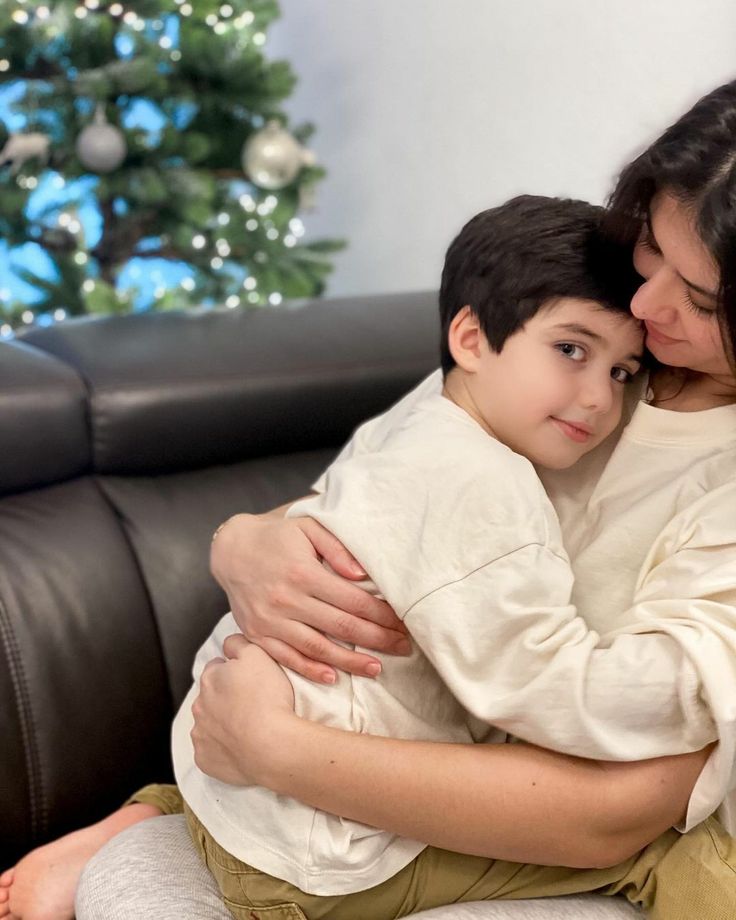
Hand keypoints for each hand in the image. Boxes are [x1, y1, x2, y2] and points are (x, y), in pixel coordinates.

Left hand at [191, 634, 294, 785]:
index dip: (234, 672)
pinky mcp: (204, 759)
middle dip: (226, 698)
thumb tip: (229, 644)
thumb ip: (238, 643)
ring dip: (223, 723)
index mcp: (210, 678)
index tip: (251, 681)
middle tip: (253, 704)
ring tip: (250, 728)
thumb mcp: (258, 654)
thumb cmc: (267, 698)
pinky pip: (212, 751)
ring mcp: (200, 734)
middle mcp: (199, 705)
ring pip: (209, 724)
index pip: (217, 668)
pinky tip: (243, 748)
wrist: (271, 746)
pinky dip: (224, 749)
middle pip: (211, 696)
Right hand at [210, 511, 410, 682]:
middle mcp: (287, 599)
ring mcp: (270, 620)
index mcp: (303, 572)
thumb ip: (336, 548)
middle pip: (342, 627)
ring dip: (350, 662)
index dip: (382, 615)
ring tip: (376, 669)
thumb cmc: (276, 536)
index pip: (354, 600)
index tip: (403, 623)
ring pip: (317, 648)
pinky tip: (332, 677)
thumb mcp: (307, 527)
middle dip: (378, 639)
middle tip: (404, 647)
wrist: (231, 550)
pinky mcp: (257, 634)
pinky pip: (287, 657)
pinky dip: (310, 670)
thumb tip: (361, 574)